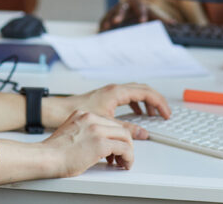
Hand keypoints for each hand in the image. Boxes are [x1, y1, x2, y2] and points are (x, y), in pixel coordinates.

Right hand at [42, 111, 136, 174]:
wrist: (46, 157)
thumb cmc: (54, 151)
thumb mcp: (71, 133)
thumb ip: (85, 132)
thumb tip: (97, 144)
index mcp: (83, 114)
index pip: (109, 123)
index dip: (115, 137)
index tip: (116, 147)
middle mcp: (91, 118)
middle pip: (119, 128)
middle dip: (125, 144)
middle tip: (122, 156)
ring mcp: (96, 129)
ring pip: (125, 137)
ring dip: (128, 151)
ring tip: (123, 161)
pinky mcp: (100, 143)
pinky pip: (124, 149)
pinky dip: (128, 158)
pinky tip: (124, 164)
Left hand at [44, 82, 170, 136]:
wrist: (56, 111)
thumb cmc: (77, 113)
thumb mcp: (106, 124)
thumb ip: (127, 129)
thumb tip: (144, 133)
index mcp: (116, 92)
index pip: (146, 92)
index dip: (159, 103)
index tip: (166, 114)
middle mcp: (113, 89)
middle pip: (142, 90)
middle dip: (155, 101)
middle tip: (164, 113)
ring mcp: (109, 93)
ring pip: (134, 93)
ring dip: (145, 103)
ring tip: (151, 115)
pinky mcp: (104, 98)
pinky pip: (126, 98)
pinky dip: (135, 105)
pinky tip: (135, 115)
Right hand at [99, 0, 174, 31]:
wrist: (132, 6)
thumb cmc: (143, 12)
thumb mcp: (152, 14)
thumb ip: (161, 19)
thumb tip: (175, 24)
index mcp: (137, 4)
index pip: (140, 8)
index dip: (141, 15)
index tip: (142, 22)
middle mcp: (125, 5)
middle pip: (121, 8)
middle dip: (119, 15)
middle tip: (116, 21)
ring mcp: (114, 9)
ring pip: (110, 13)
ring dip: (107, 20)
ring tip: (105, 28)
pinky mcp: (107, 15)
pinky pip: (103, 20)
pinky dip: (101, 26)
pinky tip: (99, 33)